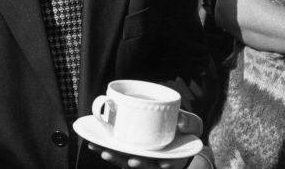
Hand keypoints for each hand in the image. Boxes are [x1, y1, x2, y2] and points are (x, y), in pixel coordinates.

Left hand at [86, 112, 203, 168]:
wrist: (175, 130)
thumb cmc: (185, 130)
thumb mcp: (192, 125)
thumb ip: (189, 123)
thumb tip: (180, 121)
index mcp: (170, 158)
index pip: (166, 165)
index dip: (164, 165)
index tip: (155, 164)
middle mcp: (154, 162)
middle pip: (142, 166)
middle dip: (132, 164)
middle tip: (125, 159)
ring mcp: (141, 158)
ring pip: (126, 162)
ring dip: (114, 158)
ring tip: (104, 152)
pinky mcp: (128, 152)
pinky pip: (115, 153)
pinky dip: (104, 148)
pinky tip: (92, 143)